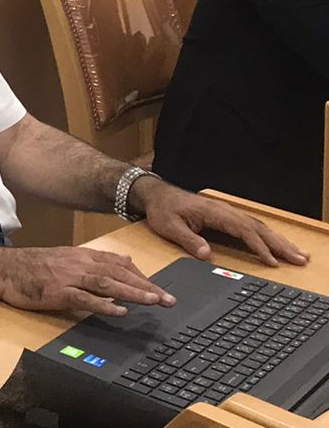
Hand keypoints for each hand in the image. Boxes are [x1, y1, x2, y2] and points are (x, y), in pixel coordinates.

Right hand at [0, 246, 173, 317]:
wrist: (3, 269)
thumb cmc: (30, 266)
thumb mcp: (62, 259)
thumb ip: (88, 263)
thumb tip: (117, 266)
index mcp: (80, 255)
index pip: (118, 262)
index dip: (140, 274)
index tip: (157, 286)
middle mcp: (79, 263)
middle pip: (119, 273)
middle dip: (146, 285)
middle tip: (168, 298)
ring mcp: (69, 277)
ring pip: (108, 283)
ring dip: (134, 293)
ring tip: (154, 302)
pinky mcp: (59, 292)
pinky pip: (86, 299)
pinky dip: (105, 305)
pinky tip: (120, 311)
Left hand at [137, 179, 309, 267]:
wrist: (156, 195)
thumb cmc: (163, 210)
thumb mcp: (169, 226)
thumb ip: (187, 240)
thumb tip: (206, 254)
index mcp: (213, 212)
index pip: (243, 230)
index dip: (259, 247)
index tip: (272, 261)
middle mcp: (224, 210)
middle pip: (257, 228)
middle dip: (280, 244)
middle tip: (300, 259)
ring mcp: (226, 212)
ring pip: (258, 226)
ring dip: (279, 240)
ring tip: (298, 254)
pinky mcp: (226, 216)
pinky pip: (251, 226)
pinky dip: (267, 236)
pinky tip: (278, 244)